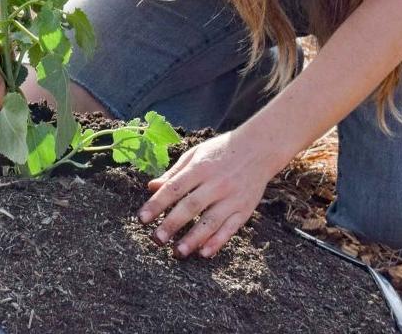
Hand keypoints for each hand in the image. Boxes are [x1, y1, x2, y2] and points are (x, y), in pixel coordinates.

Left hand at [137, 130, 275, 258]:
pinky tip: (204, 253)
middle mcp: (216, 184)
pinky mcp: (245, 209)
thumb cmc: (220, 151)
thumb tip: (151, 187)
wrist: (259, 149)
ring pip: (211, 221)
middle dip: (172, 224)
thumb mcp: (195, 154)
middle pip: (191, 207)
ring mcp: (232, 198)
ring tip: (177, 252)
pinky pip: (231, 228)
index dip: (157, 204)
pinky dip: (218, 241)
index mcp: (200, 168)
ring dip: (193, 238)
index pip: (174, 188)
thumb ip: (174, 173)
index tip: (142, 219)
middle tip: (156, 240)